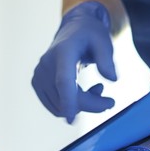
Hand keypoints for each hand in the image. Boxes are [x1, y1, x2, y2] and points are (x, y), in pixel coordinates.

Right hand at [32, 1, 116, 122]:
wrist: (73, 30)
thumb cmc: (90, 36)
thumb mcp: (104, 41)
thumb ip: (107, 59)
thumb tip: (112, 79)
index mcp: (63, 52)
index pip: (63, 80)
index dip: (69, 100)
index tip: (73, 120)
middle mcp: (46, 64)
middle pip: (66, 98)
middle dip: (91, 105)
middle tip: (110, 102)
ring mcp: (39, 74)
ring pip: (60, 106)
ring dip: (82, 105)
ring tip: (96, 90)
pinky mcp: (37, 83)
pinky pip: (55, 106)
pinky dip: (70, 105)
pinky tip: (81, 92)